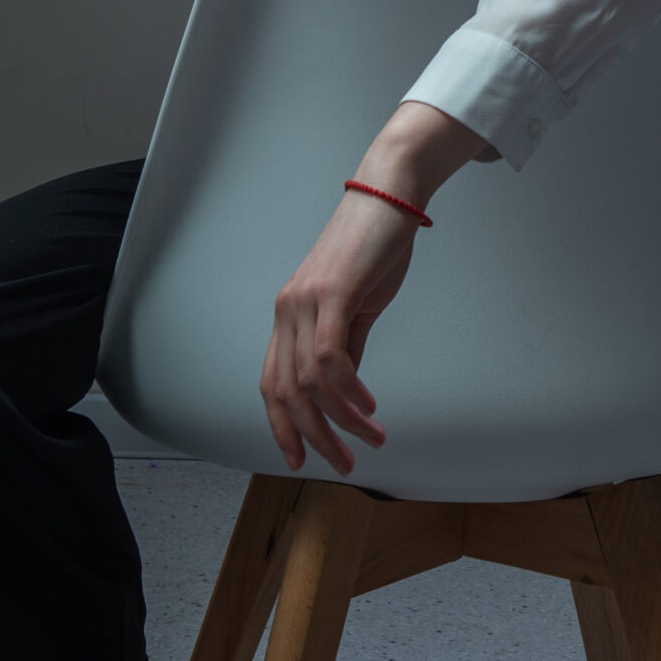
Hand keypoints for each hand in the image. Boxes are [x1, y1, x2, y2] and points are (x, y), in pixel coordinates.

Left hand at [259, 189, 413, 475]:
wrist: (388, 197)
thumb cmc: (374, 249)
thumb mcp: (356, 307)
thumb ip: (347, 347)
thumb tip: (346, 391)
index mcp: (288, 316)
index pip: (272, 384)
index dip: (282, 426)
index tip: (300, 459)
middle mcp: (287, 311)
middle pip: (287, 392)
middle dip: (314, 437)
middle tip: (343, 463)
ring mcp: (306, 301)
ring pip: (310, 382)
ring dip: (341, 420)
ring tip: (371, 437)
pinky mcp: (331, 293)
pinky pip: (331, 357)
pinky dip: (349, 389)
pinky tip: (368, 405)